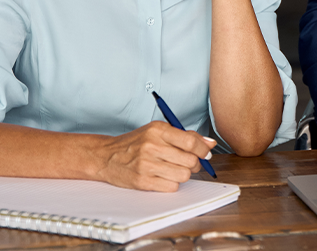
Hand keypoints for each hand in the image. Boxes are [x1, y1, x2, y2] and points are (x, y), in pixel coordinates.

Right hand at [93, 121, 214, 191]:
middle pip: (190, 160)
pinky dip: (172, 183)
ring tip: (173, 169)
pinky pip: (172, 186)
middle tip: (188, 162)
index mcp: (157, 130)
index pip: (191, 142)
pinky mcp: (142, 181)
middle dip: (194, 164)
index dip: (203, 150)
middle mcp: (152, 146)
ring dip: (183, 174)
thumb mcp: (156, 132)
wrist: (106, 156)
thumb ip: (184, 136)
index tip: (205, 153)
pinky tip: (163, 176)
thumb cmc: (134, 143)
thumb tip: (209, 143)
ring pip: (183, 175)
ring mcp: (146, 164)